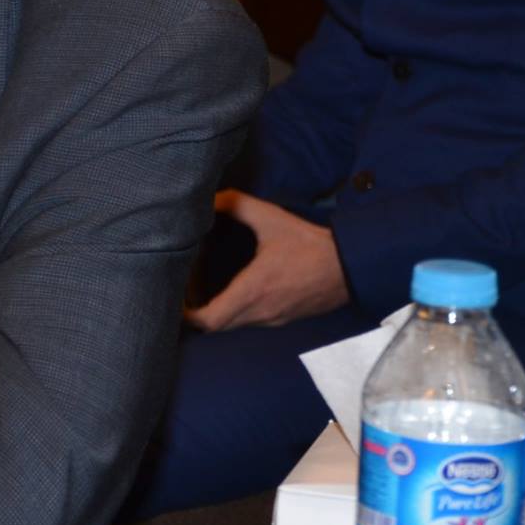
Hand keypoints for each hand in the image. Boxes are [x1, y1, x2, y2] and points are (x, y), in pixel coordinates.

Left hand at [187, 190, 348, 331]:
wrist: (350, 267)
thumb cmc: (309, 244)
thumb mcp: (271, 218)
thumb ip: (238, 205)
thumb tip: (211, 198)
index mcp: (252, 292)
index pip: (209, 320)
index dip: (187, 316)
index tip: (174, 302)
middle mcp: (260, 313)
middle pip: (216, 327)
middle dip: (195, 315)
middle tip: (182, 295)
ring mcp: (273, 320)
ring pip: (233, 326)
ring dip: (215, 315)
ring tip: (200, 293)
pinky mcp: (283, 319)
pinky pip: (250, 323)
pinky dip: (234, 314)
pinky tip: (231, 294)